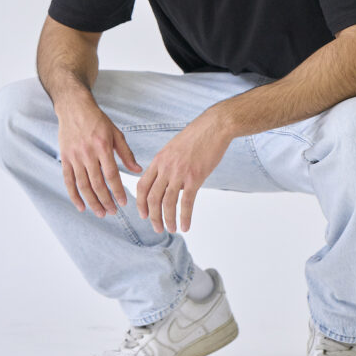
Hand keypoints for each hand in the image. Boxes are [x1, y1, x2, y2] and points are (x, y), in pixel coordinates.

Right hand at [57, 99, 142, 217]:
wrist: (74, 108)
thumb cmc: (98, 120)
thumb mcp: (116, 133)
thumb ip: (126, 153)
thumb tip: (137, 170)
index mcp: (103, 147)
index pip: (111, 175)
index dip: (117, 190)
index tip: (123, 202)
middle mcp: (88, 153)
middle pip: (97, 184)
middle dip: (106, 201)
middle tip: (113, 212)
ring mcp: (74, 157)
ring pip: (83, 185)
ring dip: (92, 202)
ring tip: (101, 213)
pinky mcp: (65, 159)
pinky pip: (68, 181)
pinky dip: (74, 196)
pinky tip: (81, 207)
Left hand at [136, 111, 232, 234]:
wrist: (214, 126)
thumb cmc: (197, 136)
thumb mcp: (174, 147)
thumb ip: (167, 165)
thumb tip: (169, 183)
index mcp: (159, 160)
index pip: (142, 185)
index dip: (140, 202)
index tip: (143, 214)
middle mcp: (166, 167)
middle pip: (152, 198)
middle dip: (153, 216)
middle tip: (156, 228)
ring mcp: (179, 173)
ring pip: (167, 203)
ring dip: (167, 219)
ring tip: (170, 229)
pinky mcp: (195, 177)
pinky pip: (186, 202)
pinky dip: (184, 217)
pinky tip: (185, 226)